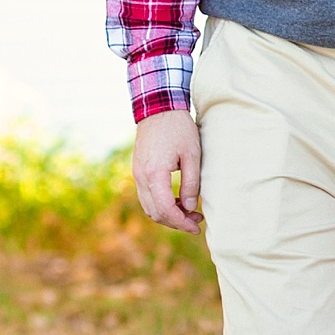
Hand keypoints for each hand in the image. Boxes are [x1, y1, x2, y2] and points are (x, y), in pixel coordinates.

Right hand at [133, 109, 202, 233]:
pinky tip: (177, 200)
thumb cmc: (179, 129)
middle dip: (176, 222)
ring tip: (190, 211)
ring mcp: (137, 175)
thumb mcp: (192, 154)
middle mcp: (141, 178)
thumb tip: (190, 207)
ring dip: (168, 214)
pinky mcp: (138, 171)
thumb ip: (191, 182)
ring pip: (149, 207)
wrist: (158, 108)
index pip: (165, 210)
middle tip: (197, 220)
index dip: (181, 223)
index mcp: (155, 174)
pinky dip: (161, 204)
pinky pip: (147, 196)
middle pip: (155, 213)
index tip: (197, 227)